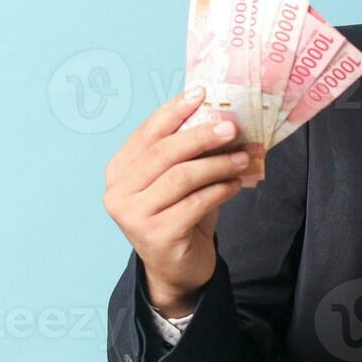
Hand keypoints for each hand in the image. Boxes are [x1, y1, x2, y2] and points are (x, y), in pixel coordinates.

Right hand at [102, 86, 256, 318]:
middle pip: (164, 152)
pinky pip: (195, 203)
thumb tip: (220, 115)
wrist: (177, 268)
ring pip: (182, 177)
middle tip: (232, 127)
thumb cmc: (180, 215)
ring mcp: (133, 216)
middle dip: (201, 136)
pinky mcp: (156, 236)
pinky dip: (220, 190)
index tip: (202, 93)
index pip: (147, 132)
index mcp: (119, 170)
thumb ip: (187, 151)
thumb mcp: (180, 179)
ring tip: (244, 158)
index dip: (174, 110)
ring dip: (218, 164)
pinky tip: (236, 185)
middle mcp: (118, 192)